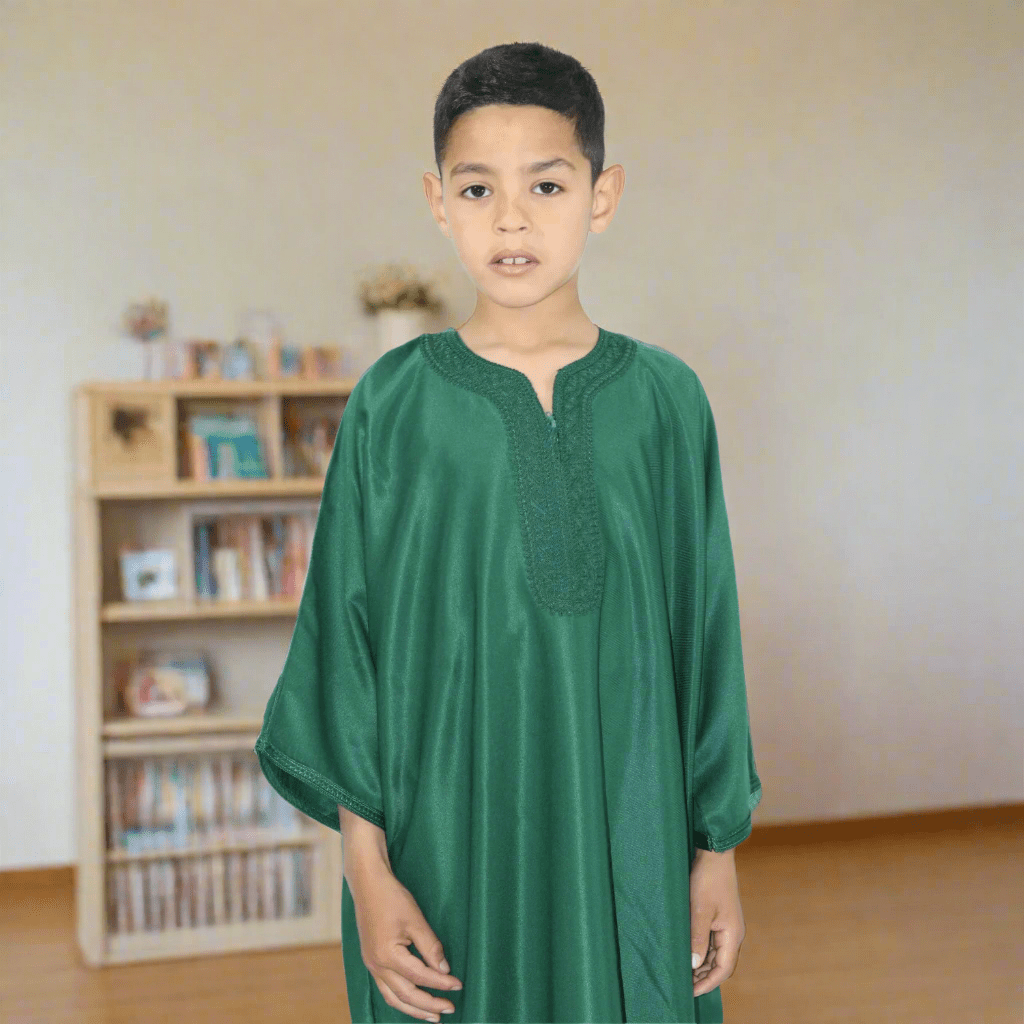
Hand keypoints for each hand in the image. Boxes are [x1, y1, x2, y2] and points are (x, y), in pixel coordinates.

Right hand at [349, 861, 462, 1021]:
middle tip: (450, 1009)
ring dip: (413, 1009)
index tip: (458, 985)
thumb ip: (430, 947)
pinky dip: (400, 999)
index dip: (441, 983)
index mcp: (388, 955)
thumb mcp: (415, 920)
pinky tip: (411, 1001)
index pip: (421, 977)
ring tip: (433, 1016)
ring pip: (393, 997)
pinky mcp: (370, 960)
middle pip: (406, 995)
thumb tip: (444, 970)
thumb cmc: (392, 898)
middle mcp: (376, 965)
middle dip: (429, 1005)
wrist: (368, 884)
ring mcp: (371, 965)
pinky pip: (385, 989)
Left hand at [689, 847, 745, 998]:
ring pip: (716, 954)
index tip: (690, 991)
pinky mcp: (719, 917)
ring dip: (702, 964)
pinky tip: (688, 953)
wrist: (714, 854)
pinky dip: (701, 951)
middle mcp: (732, 933)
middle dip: (703, 976)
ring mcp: (726, 925)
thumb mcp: (699, 910)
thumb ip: (697, 938)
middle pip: (720, 964)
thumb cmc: (707, 880)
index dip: (707, 983)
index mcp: (732, 934)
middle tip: (683, 984)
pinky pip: (712, 941)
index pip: (723, 969)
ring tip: (683, 972)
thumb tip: (693, 964)